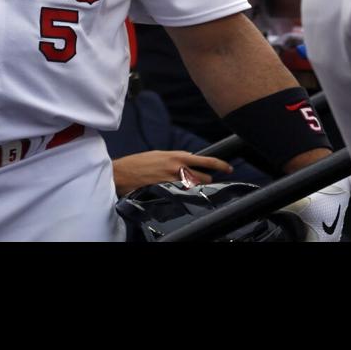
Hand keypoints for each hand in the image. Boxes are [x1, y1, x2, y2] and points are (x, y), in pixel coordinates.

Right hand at [112, 150, 233, 195]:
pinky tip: (176, 193)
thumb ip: (176, 157)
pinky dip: (183, 194)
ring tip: (186, 187)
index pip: (206, 160)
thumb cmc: (138, 163)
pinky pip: (181, 195)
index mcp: (177, 157)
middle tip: (201, 182)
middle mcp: (177, 169)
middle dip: (205, 180)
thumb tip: (190, 158)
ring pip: (194, 187)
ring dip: (194, 188)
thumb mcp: (159, 154)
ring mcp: (172, 182)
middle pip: (204, 177)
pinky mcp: (165, 191)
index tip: (229, 168)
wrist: (121, 173)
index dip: (220, 165)